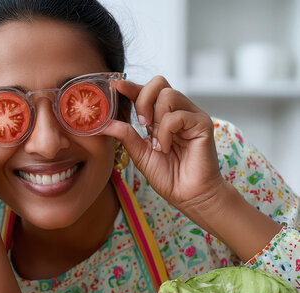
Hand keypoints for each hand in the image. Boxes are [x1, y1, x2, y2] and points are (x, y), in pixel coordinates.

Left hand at [101, 76, 225, 212]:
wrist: (188, 195)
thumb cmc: (168, 175)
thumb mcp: (140, 153)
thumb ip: (125, 135)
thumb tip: (104, 123)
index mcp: (161, 117)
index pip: (146, 92)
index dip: (131, 87)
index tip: (115, 86)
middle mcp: (177, 111)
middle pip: (159, 83)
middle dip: (143, 99)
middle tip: (141, 122)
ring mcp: (191, 115)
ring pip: (168, 94)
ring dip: (156, 120)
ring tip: (157, 143)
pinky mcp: (202, 123)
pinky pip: (177, 115)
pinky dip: (166, 132)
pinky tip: (166, 147)